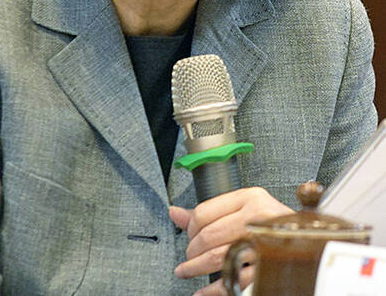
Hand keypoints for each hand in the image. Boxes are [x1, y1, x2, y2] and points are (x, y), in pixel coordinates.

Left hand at [169, 187, 291, 294]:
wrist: (310, 244)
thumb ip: (210, 212)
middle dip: (191, 251)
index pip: (204, 212)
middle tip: (188, 258)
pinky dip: (213, 289)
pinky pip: (233, 281)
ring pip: (217, 257)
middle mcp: (258, 217)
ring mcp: (264, 243)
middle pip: (208, 236)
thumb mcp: (244, 210)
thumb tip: (174, 213)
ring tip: (187, 271)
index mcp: (251, 198)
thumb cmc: (274, 226)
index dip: (190, 227)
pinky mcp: (268, 269)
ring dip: (195, 268)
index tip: (188, 235)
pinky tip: (203, 291)